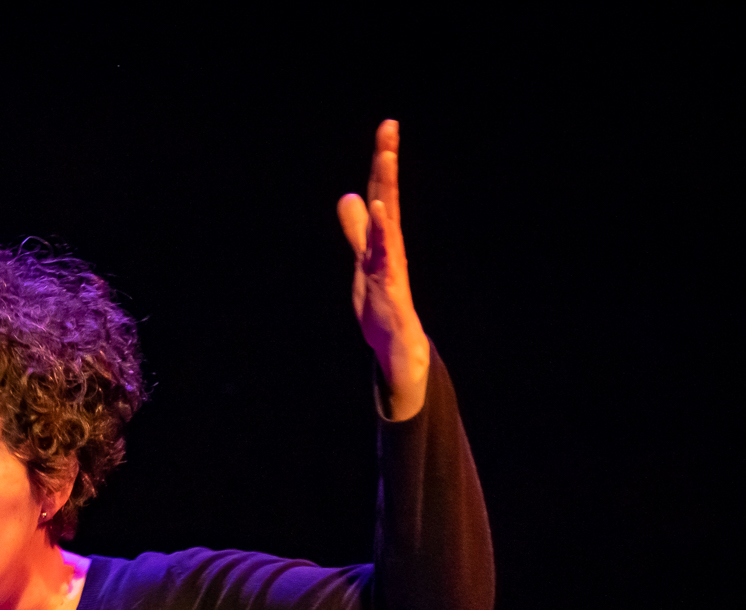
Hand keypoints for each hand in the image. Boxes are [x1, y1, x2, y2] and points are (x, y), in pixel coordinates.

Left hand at [337, 120, 430, 419]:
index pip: (380, 192)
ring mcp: (390, 267)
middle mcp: (389, 247)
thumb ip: (357, 230)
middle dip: (385, 163)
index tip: (388, 125)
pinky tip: (379, 215)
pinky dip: (382, 239)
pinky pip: (386, 261)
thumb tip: (348, 197)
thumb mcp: (363, 260)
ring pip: (388, 225)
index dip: (382, 160)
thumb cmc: (381, 303)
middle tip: (388, 128)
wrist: (396, 347)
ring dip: (386, 192)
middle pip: (386, 198)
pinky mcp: (389, 292)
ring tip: (385, 160)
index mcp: (382, 238)